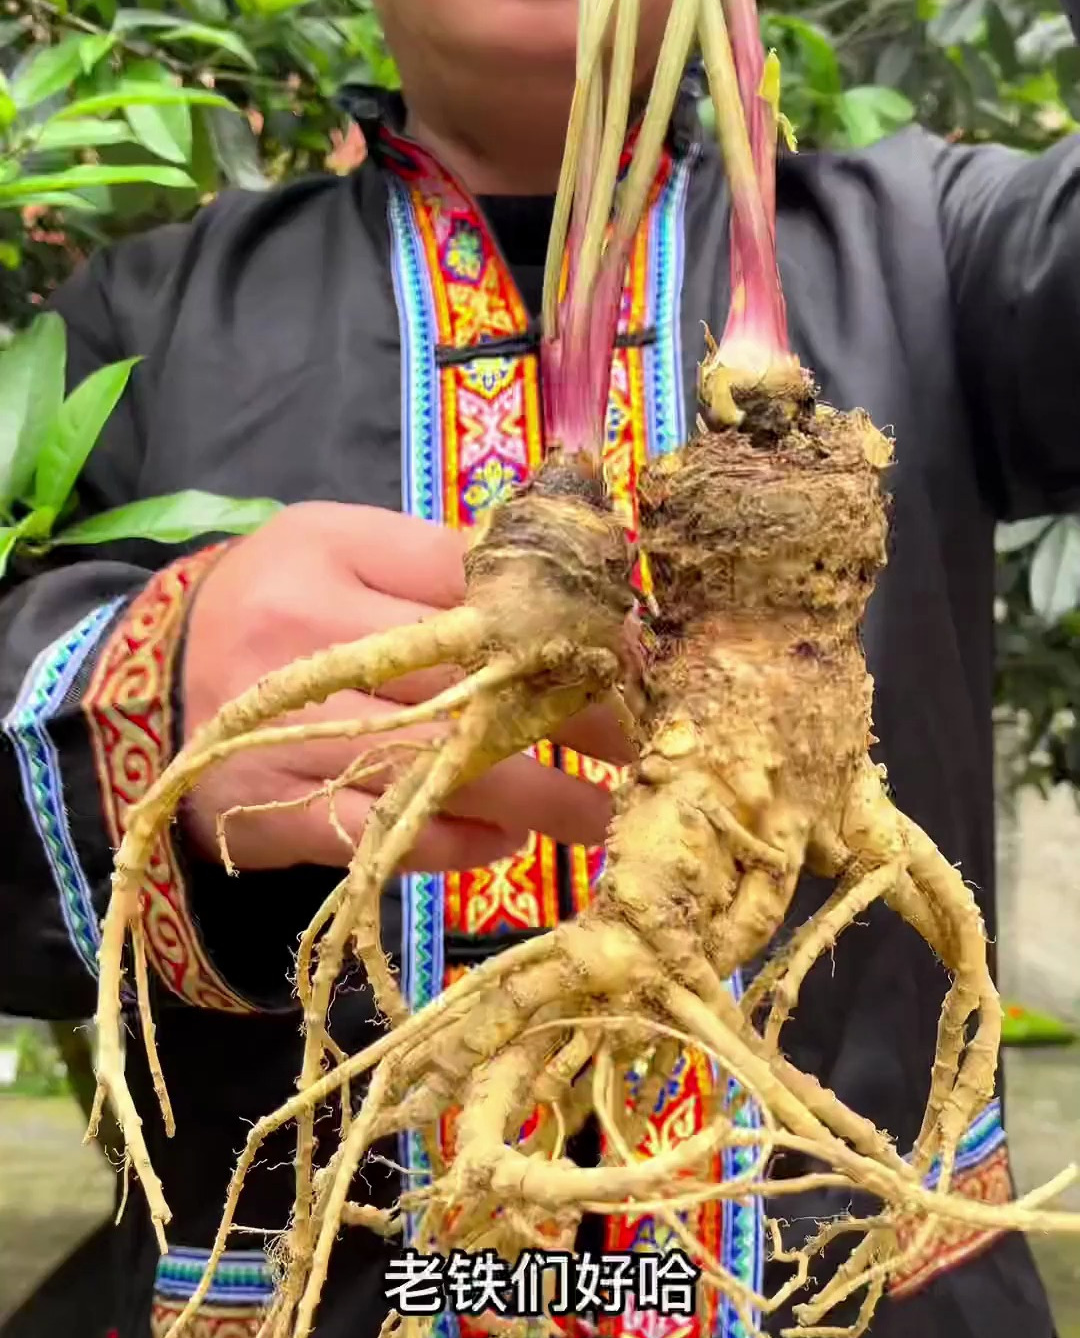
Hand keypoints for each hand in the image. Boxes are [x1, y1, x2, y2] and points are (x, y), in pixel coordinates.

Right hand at [180, 502, 634, 872]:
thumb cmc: (265, 601)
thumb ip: (438, 558)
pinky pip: (381, 835)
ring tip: (604, 811)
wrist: (139, 688)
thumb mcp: (337, 545)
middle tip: (645, 742)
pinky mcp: (274, 813)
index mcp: (329, 556)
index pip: (472, 580)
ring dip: (536, 795)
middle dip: (573, 715)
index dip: (566, 619)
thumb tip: (572, 586)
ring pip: (435, 767)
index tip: (633, 652)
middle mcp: (307, 643)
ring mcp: (289, 735)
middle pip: (468, 678)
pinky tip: (507, 840)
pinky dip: (455, 841)